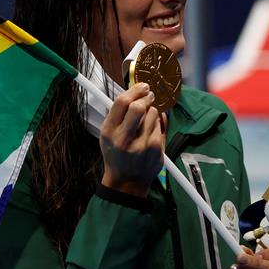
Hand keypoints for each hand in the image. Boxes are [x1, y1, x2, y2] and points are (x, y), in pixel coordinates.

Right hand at [99, 83, 166, 197]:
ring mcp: (142, 145)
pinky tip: (152, 130)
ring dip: (153, 111)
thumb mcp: (107, 135)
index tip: (142, 86)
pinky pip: (161, 126)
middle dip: (147, 97)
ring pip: (154, 114)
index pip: (122, 102)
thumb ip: (117, 115)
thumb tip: (133, 92)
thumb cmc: (116, 155)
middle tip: (149, 95)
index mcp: (109, 131)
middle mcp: (124, 138)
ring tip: (147, 119)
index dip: (134, 90)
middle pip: (139, 107)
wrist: (127, 182)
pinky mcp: (157, 150)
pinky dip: (158, 124)